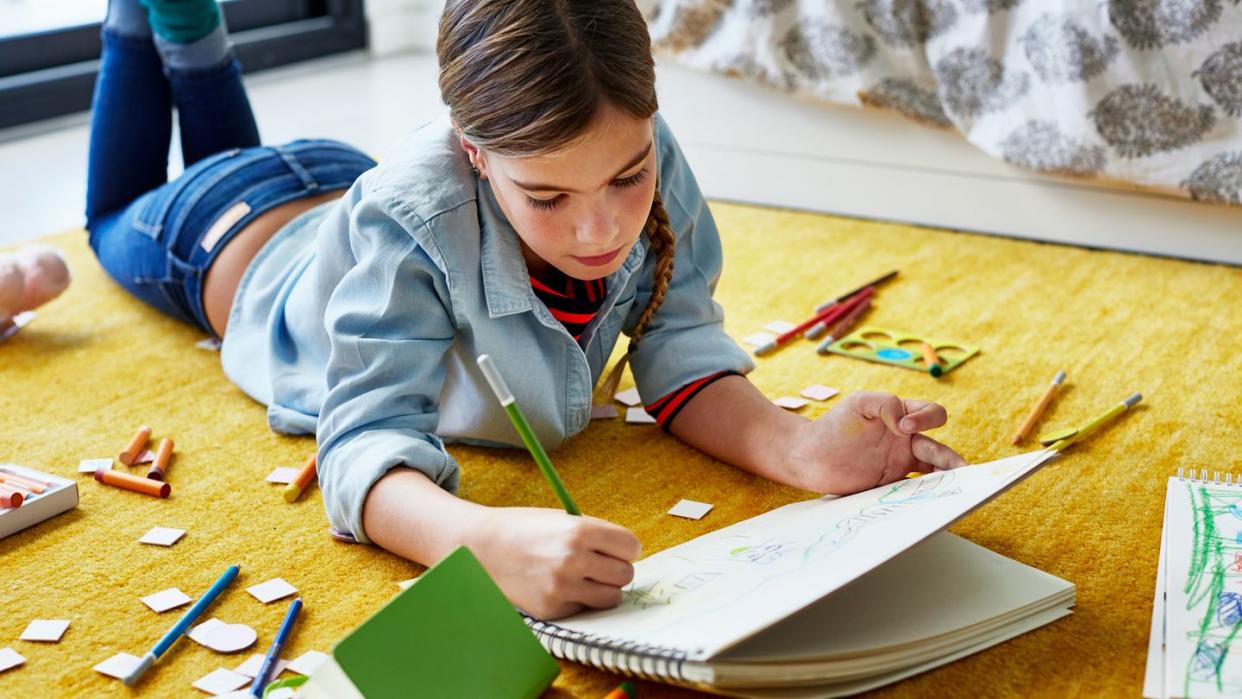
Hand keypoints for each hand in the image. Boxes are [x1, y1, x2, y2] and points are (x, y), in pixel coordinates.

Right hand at [468, 507, 641, 618]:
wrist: (481, 548)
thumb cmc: (524, 530)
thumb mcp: (563, 520)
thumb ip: (597, 535)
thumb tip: (630, 555)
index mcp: (579, 531)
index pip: (631, 547)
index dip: (626, 548)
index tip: (618, 549)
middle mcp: (573, 560)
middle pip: (626, 574)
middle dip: (616, 568)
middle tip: (600, 563)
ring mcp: (562, 588)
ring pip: (612, 597)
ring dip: (603, 588)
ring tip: (585, 576)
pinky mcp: (552, 609)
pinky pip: (586, 609)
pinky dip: (580, 600)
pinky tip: (561, 586)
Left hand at [783, 391, 966, 494]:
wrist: (808, 457)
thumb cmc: (833, 426)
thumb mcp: (858, 403)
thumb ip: (885, 404)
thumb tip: (905, 423)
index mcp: (903, 416)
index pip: (931, 413)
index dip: (926, 419)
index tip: (904, 428)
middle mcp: (906, 441)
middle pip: (941, 450)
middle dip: (954, 461)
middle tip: (964, 472)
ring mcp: (900, 464)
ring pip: (933, 473)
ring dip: (946, 480)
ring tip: (958, 490)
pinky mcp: (890, 485)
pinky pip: (914, 490)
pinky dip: (925, 494)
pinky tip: (930, 501)